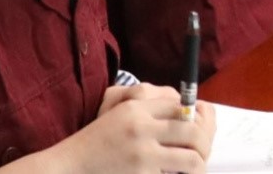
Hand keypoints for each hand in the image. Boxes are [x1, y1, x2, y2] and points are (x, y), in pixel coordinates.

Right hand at [35, 85, 210, 173]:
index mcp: (136, 108)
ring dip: (199, 165)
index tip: (200, 129)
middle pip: (194, 131)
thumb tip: (190, 113)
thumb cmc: (95, 144)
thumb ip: (149, 112)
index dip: (198, 118)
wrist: (67, 168)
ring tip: (196, 169)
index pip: (183, 106)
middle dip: (205, 144)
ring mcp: (142, 153)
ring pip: (192, 158)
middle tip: (203, 154)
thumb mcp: (117, 116)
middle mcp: (141, 127)